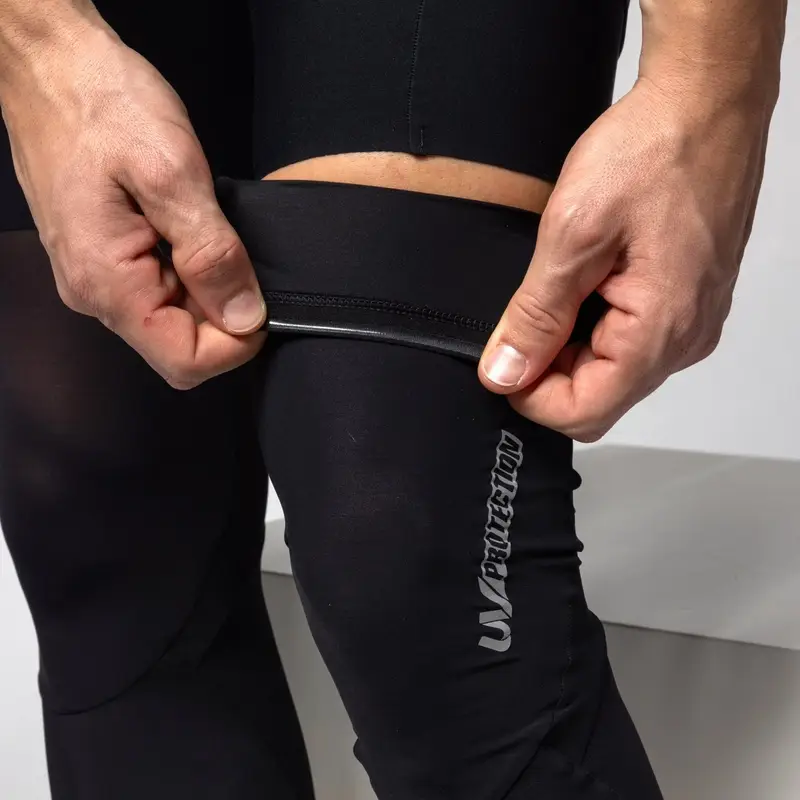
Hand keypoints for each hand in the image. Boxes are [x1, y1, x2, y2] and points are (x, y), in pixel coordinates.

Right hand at [1, 20, 265, 388]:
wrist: (51, 63)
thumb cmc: (101, 102)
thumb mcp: (171, 173)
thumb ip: (211, 253)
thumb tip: (245, 316)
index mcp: (107, 283)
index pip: (184, 362)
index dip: (234, 344)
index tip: (260, 303)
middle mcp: (95, 293)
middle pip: (180, 346)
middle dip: (223, 316)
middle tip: (240, 256)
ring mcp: (96, 278)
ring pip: (172, 320)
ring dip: (208, 291)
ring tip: (212, 233)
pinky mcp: (104, 259)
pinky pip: (159, 291)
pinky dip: (190, 274)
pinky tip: (192, 231)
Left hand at [478, 77, 770, 440]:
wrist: (705, 103)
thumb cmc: (653, 152)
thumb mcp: (572, 235)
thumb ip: (536, 315)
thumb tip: (506, 372)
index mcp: (660, 332)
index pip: (584, 412)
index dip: (530, 397)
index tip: (502, 361)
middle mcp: (685, 339)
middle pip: (598, 398)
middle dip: (548, 370)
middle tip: (524, 314)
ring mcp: (691, 322)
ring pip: (612, 372)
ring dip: (570, 346)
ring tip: (559, 285)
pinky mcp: (687, 303)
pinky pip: (632, 342)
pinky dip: (594, 327)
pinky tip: (584, 282)